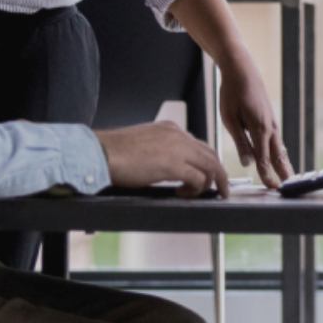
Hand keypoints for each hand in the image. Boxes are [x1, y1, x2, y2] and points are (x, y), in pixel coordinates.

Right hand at [96, 121, 230, 197]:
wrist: (102, 152)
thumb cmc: (114, 151)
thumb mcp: (143, 144)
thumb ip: (160, 151)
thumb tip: (166, 166)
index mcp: (169, 128)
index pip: (197, 144)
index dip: (206, 161)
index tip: (207, 173)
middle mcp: (177, 135)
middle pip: (210, 154)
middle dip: (218, 172)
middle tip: (220, 187)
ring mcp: (178, 148)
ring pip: (210, 165)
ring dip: (213, 182)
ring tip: (211, 194)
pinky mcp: (174, 165)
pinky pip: (199, 178)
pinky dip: (197, 189)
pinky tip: (184, 194)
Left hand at [219, 57, 292, 189]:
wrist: (242, 69)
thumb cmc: (232, 93)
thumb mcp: (230, 118)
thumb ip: (240, 142)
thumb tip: (248, 162)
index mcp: (259, 128)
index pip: (264, 158)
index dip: (268, 174)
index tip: (272, 188)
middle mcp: (270, 127)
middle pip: (278, 155)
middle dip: (282, 172)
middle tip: (287, 188)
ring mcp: (272, 122)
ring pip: (279, 147)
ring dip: (283, 163)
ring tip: (288, 177)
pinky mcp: (270, 118)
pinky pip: (276, 139)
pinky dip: (280, 151)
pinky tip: (279, 157)